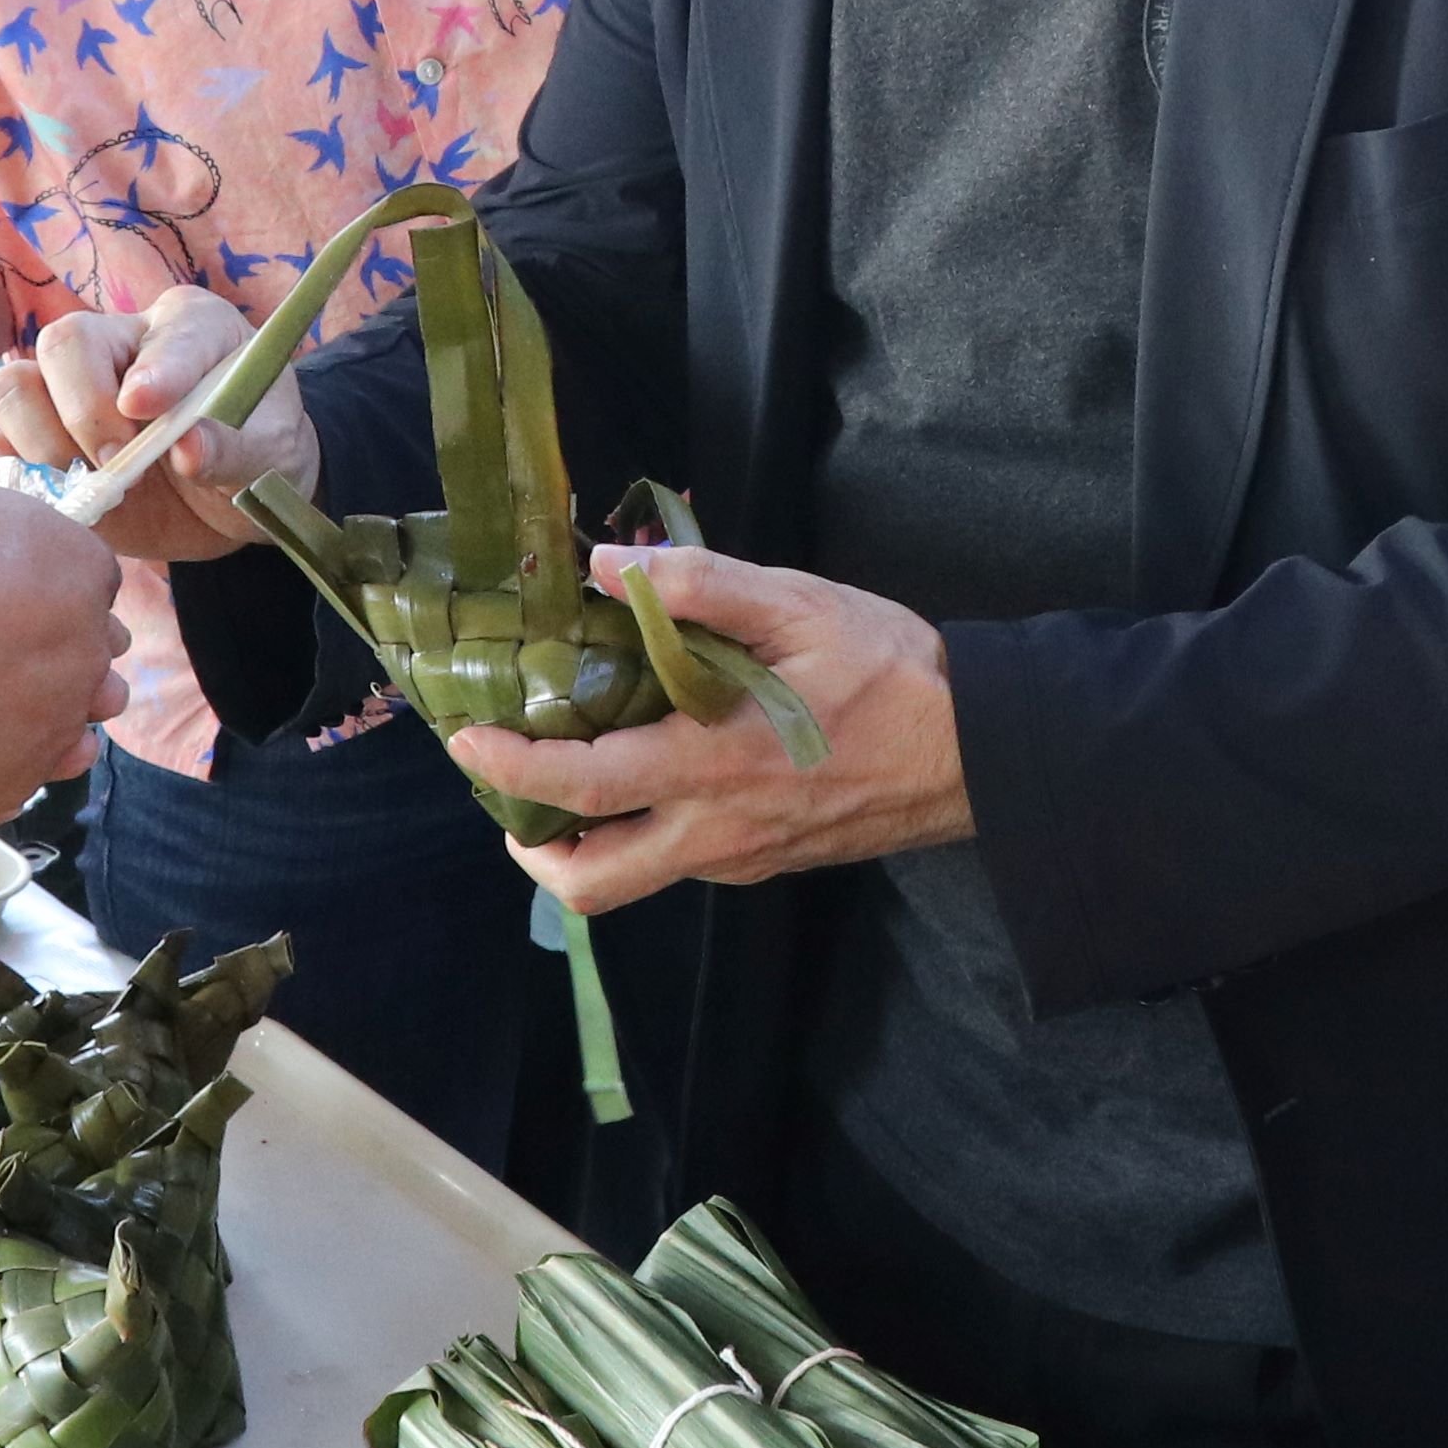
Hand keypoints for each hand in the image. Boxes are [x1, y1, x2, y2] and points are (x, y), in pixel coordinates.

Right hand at [0, 295, 307, 565]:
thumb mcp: (268, 448)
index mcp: (188, 326)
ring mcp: (72, 392)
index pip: (159, 335)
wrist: (233, 498)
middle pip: (62, 344)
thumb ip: (233, 444)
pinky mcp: (44, 443)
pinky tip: (38, 493)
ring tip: (90, 484)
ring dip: (40, 444)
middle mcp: (120, 346)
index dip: (153, 371)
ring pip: (13, 387)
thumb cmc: (257, 450)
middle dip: (84, 411)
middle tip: (120, 463)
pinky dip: (2, 470)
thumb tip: (187, 451)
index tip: (145, 409)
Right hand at [0, 477, 129, 831]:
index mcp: (80, 565)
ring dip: (42, 704)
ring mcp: (63, 714)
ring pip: (70, 710)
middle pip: (91, 645)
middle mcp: (88, 643)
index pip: (90, 572)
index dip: (50, 580)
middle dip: (56, 645)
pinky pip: (30, 762)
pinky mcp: (27, 773)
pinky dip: (8, 753)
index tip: (14, 588)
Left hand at [456, 544, 966, 912]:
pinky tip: (650, 775)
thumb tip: (612, 566)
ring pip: (634, 880)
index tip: (468, 735)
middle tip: (505, 786)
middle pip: (591, 880)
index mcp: (713, 765)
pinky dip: (641, 832)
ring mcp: (742, 858)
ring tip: (566, 781)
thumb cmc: (892, 673)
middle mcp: (716, 831)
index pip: (583, 786)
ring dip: (584, 842)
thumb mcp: (800, 604)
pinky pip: (683, 864)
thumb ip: (702, 584)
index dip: (512, 766)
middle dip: (530, 844)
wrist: (979, 752)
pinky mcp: (767, 864)